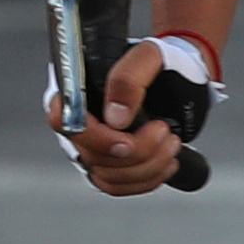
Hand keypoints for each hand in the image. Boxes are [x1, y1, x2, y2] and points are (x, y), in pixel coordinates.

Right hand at [61, 35, 208, 196]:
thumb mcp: (149, 57)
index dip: (94, 137)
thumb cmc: (160, 63)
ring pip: (107, 176)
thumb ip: (128, 78)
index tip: (127, 138)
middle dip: (136, 151)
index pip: (62, 120)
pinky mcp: (109, 164)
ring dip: (147, 166)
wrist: (180, 78)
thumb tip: (115, 116)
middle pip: (91, 154)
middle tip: (164, 131)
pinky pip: (118, 186)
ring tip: (171, 142)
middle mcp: (78, 120)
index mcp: (77, 90)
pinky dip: (146, 180)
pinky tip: (166, 162)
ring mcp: (92, 145)